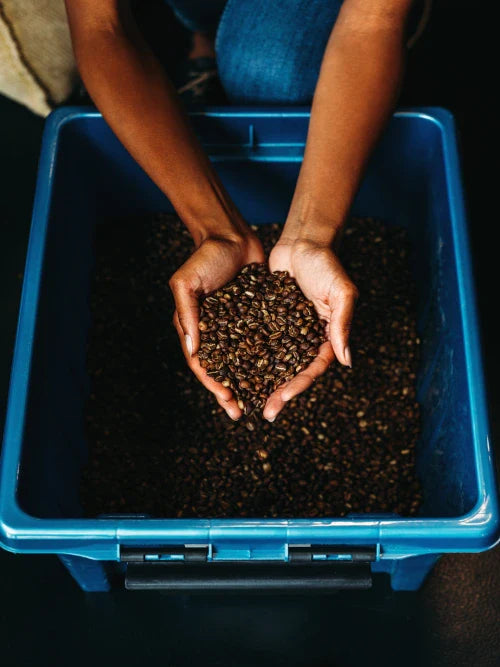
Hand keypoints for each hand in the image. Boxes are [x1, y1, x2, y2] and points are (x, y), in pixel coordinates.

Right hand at [170, 231, 264, 418]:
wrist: (231, 235)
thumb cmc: (205, 258)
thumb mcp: (187, 283)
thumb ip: (187, 314)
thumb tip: (193, 350)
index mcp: (194, 328)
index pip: (201, 363)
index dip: (212, 383)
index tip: (226, 398)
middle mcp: (213, 332)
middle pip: (221, 370)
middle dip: (229, 393)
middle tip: (240, 413)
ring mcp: (234, 327)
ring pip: (241, 363)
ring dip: (248, 384)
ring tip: (259, 403)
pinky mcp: (254, 319)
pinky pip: (259, 345)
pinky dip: (265, 361)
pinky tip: (276, 376)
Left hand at [263, 237, 357, 420]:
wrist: (302, 240)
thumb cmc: (326, 263)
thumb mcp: (340, 292)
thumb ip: (342, 324)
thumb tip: (346, 361)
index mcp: (326, 337)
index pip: (313, 369)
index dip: (298, 387)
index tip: (282, 401)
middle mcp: (306, 338)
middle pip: (292, 372)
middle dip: (279, 393)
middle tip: (264, 412)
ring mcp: (287, 331)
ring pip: (273, 362)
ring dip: (261, 382)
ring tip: (246, 400)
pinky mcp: (269, 320)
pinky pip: (258, 342)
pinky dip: (247, 357)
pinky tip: (232, 370)